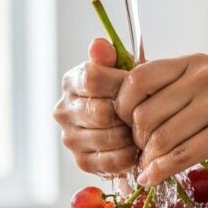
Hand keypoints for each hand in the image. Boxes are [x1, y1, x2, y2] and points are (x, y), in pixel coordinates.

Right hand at [53, 38, 137, 175]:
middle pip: (101, 112)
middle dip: (128, 114)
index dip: (120, 83)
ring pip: (108, 137)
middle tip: (143, 113)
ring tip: (141, 130)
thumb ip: (113, 56)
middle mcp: (64, 110)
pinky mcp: (82, 161)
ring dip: (131, 136)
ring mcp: (70, 138)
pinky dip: (129, 156)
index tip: (137, 87)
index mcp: (72, 82)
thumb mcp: (126, 70)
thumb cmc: (130, 93)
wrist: (133, 123)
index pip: (93, 78)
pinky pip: (111, 161)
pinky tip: (136, 148)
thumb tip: (99, 45)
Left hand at [114, 53, 207, 184]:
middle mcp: (204, 77)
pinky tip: (152, 179)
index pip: (138, 76)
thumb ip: (179, 91)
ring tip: (148, 167)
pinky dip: (160, 171)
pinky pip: (180, 155)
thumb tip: (130, 108)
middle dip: (135, 137)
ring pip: (160, 136)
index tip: (125, 123)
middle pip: (144, 110)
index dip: (122, 103)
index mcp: (196, 63)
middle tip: (140, 152)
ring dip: (148, 158)